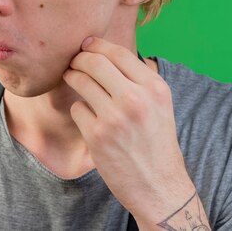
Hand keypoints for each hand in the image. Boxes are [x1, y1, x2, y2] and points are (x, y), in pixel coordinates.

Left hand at [63, 37, 197, 226]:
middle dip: (79, 58)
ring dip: (72, 77)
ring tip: (71, 78)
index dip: (97, 44)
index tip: (86, 45)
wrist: (158, 186)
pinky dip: (78, 109)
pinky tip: (87, 116)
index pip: (118, 52)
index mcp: (155, 87)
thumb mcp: (160, 104)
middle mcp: (136, 99)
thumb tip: (107, 52)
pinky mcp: (97, 136)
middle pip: (95, 62)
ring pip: (81, 81)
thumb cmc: (156, 142)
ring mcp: (115, 117)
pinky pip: (77, 108)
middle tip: (73, 61)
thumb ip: (139, 79)